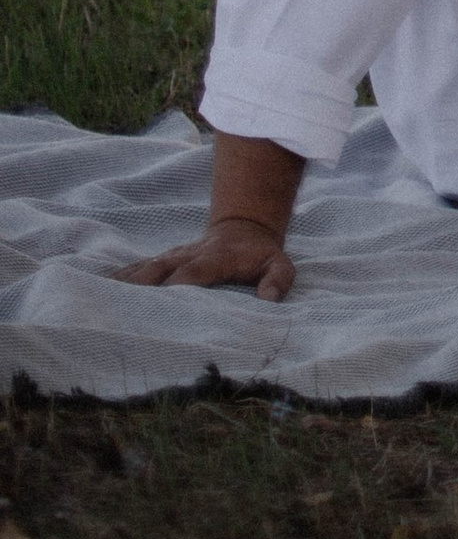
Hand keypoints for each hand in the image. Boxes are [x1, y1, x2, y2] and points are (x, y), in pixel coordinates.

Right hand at [115, 219, 296, 300]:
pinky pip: (137, 269)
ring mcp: (172, 257)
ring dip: (122, 285)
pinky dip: (118, 279)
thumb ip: (278, 279)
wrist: (244, 227)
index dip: (175, 287)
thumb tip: (269, 299)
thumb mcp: (280, 264)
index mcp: (214, 258)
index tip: (159, 306)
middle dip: (139, 289)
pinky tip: (97, 292)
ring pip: (143, 269)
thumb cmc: (260, 254)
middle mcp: (187, 256)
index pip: (191, 274)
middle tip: (117, 312)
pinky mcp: (163, 261)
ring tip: (98, 304)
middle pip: (158, 271)